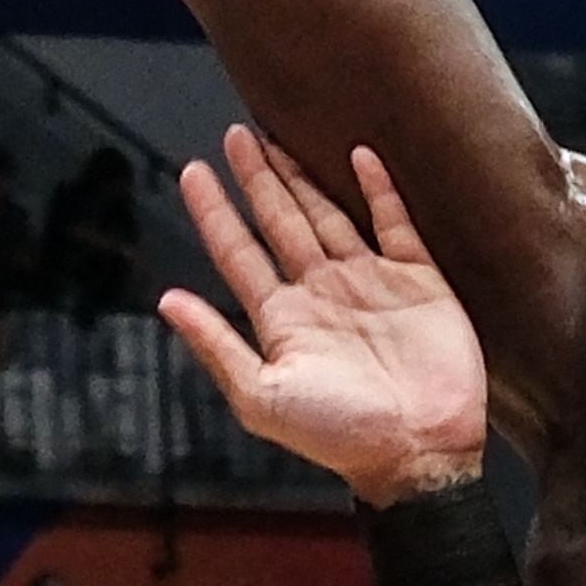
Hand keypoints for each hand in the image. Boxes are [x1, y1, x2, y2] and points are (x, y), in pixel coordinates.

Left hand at [156, 132, 487, 504]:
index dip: (215, 213)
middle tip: (236, 134)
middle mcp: (321, 293)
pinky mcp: (419, 281)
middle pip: (281, 221)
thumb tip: (166, 299)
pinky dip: (378, 189)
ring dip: (304, 177)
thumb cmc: (337, 435)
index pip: (239, 253)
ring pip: (329, 214)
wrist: (418, 451)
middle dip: (258, 179)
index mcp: (283, 318)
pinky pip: (394, 223)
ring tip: (279, 137)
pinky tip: (360, 155)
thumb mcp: (261, 396)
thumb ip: (215, 345)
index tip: (192, 171)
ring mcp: (369, 282)